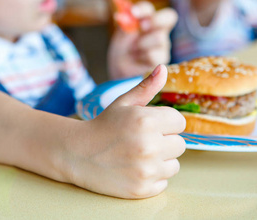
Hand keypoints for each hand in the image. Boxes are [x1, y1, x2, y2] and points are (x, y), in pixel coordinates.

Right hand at [67, 65, 185, 198]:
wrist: (76, 154)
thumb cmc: (103, 125)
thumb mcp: (123, 103)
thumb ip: (146, 87)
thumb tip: (164, 68)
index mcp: (147, 120)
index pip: (180, 122)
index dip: (165, 123)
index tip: (148, 126)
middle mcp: (149, 145)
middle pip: (180, 144)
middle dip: (164, 142)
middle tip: (141, 141)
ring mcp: (146, 169)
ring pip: (174, 165)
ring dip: (160, 161)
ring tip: (137, 156)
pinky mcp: (142, 189)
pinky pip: (164, 183)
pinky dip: (152, 178)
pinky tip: (133, 170)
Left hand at [108, 1, 177, 78]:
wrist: (121, 70)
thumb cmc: (122, 50)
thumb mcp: (120, 36)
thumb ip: (124, 24)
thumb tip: (122, 15)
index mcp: (147, 20)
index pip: (149, 9)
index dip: (143, 9)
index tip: (133, 13)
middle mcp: (158, 29)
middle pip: (169, 16)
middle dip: (156, 19)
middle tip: (142, 26)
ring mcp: (163, 44)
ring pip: (159, 37)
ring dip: (143, 43)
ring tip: (134, 50)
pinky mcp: (163, 60)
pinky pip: (155, 54)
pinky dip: (143, 57)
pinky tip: (139, 59)